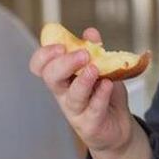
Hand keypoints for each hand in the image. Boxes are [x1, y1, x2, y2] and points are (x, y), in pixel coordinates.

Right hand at [29, 26, 133, 154]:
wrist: (118, 126)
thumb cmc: (103, 96)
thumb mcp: (101, 69)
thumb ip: (95, 52)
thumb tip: (90, 33)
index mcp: (62, 77)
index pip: (40, 66)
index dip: (45, 55)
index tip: (61, 45)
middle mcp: (64, 94)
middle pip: (52, 78)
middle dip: (64, 63)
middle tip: (82, 54)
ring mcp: (76, 111)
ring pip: (73, 96)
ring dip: (83, 80)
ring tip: (94, 68)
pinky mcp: (90, 124)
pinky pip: (93, 110)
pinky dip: (101, 96)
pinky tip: (108, 85)